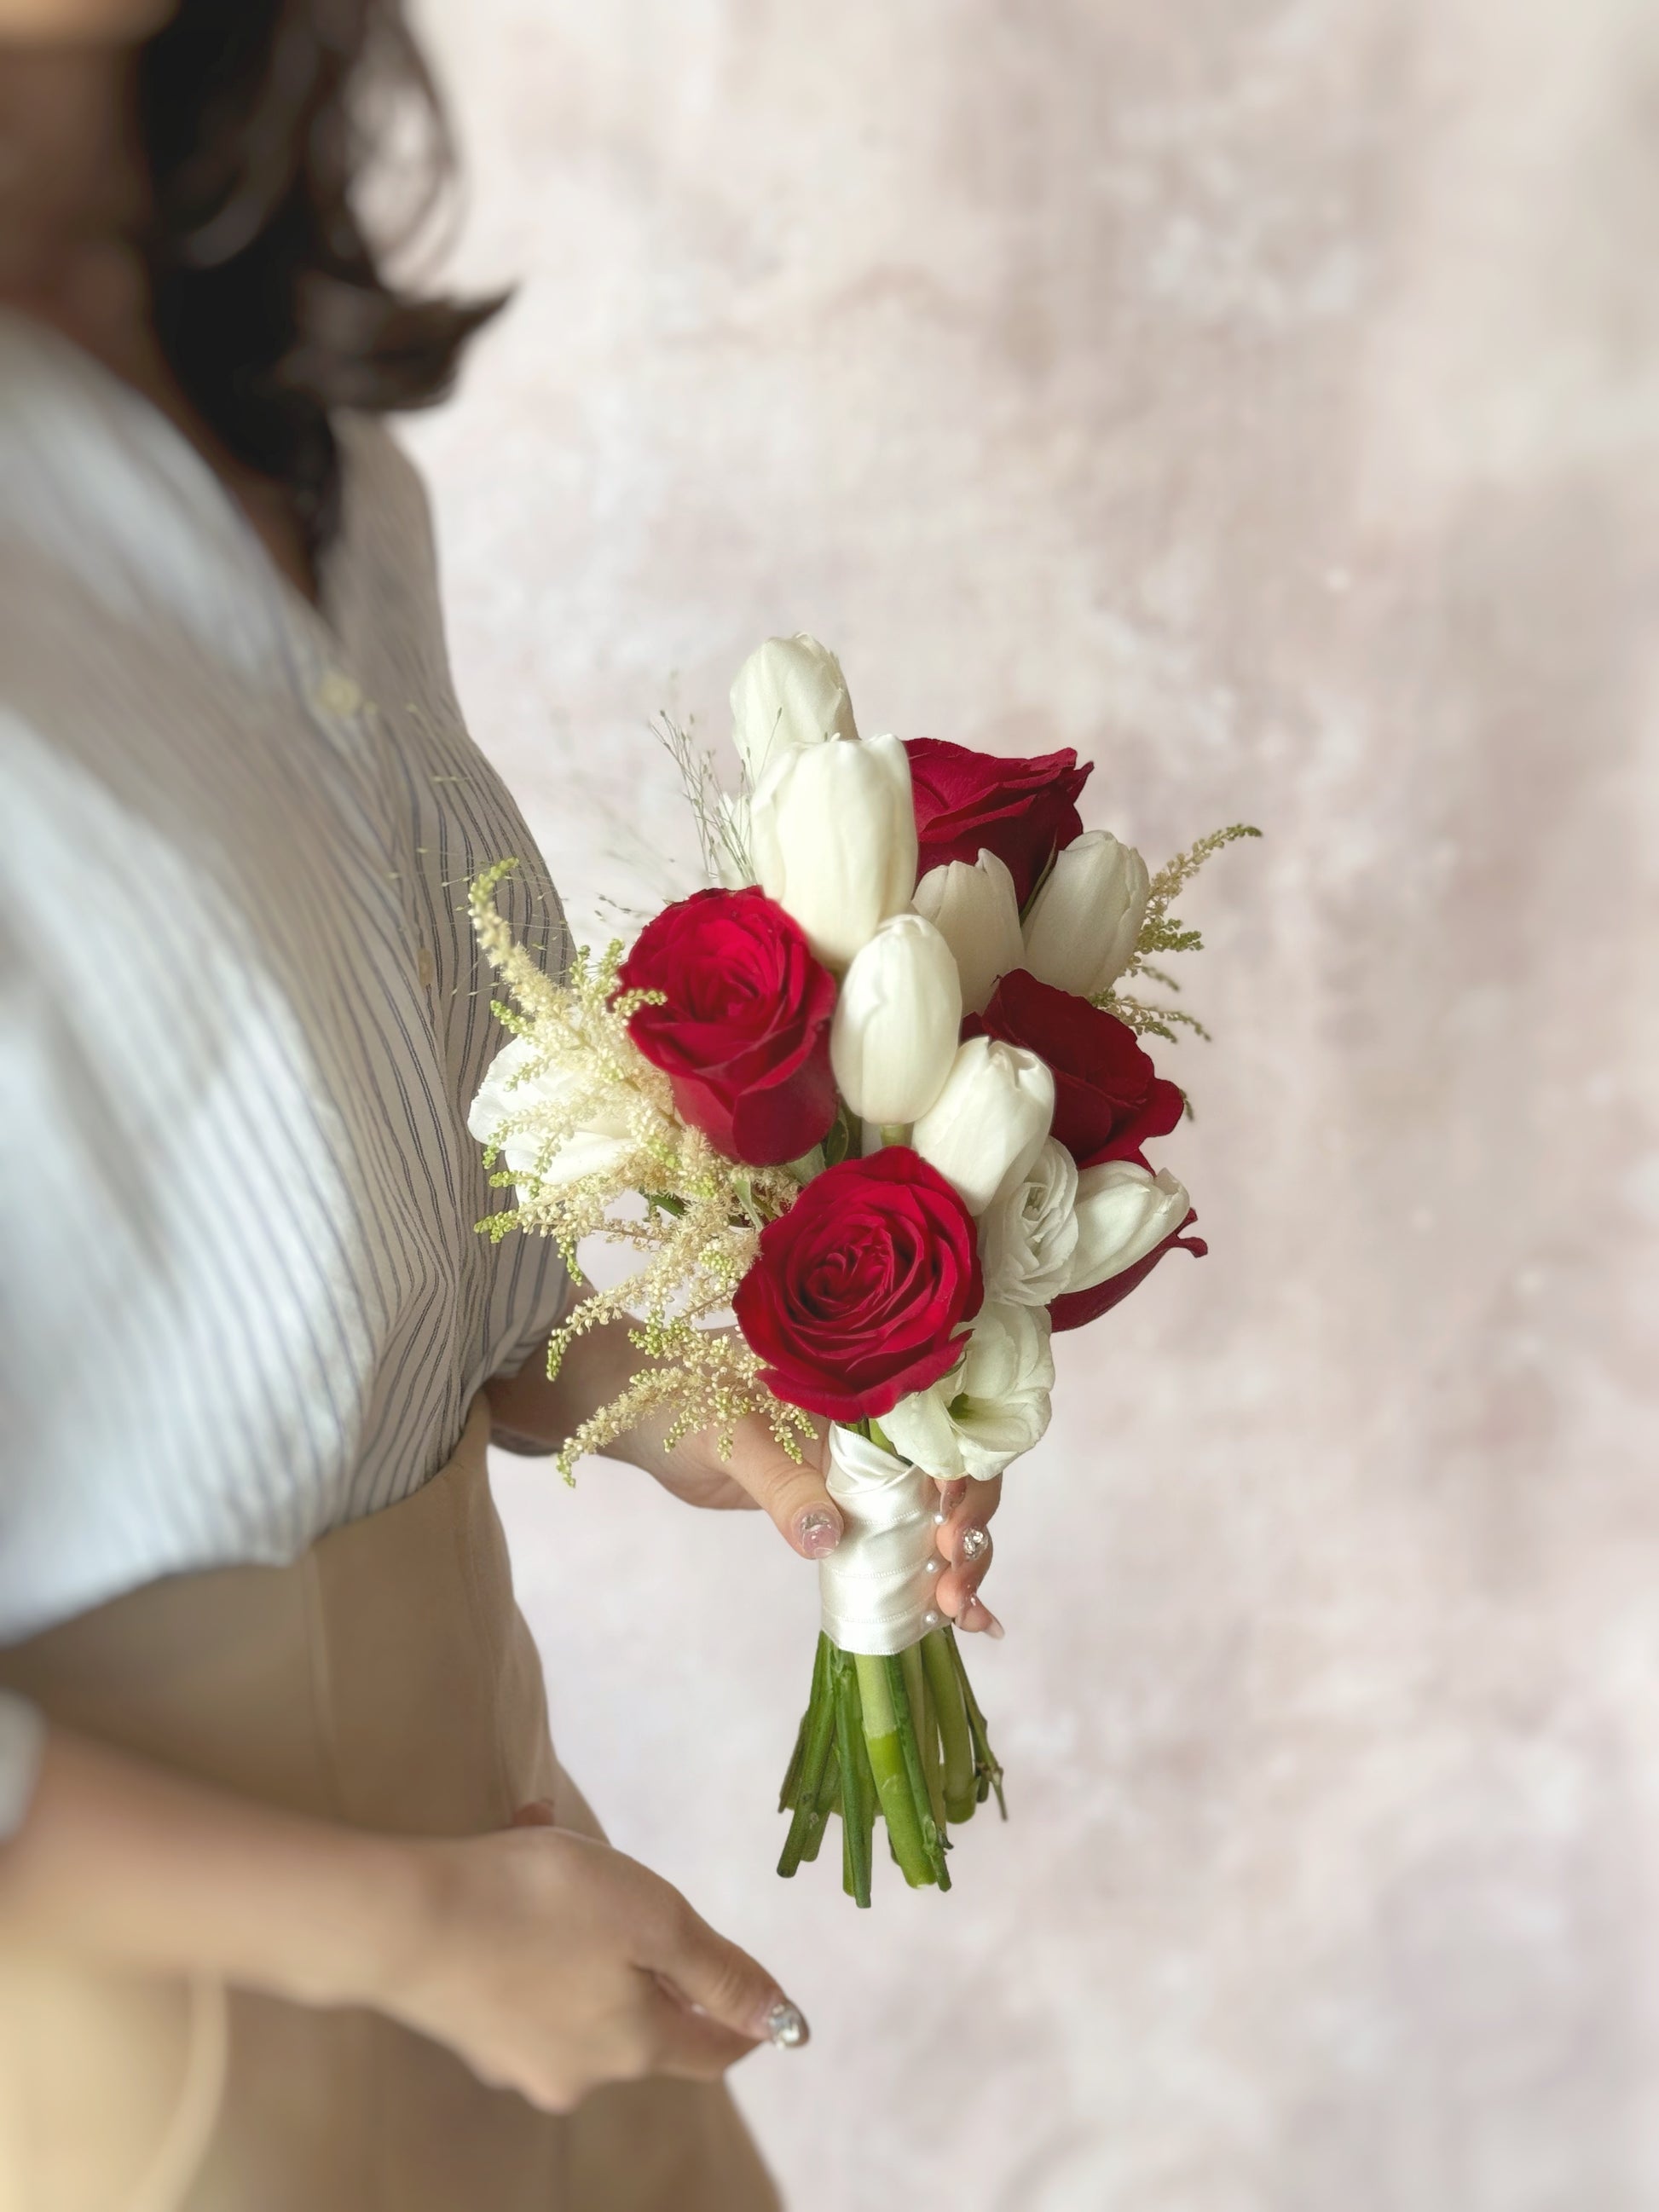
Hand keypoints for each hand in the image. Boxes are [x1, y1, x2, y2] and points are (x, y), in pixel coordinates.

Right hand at [381, 1804, 804, 2112]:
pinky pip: (526, 1966)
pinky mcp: (469, 2021)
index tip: (765, 2000)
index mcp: (632, 2048)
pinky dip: (534, 1916)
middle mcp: (575, 2070)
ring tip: (555, 1839)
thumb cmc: (540, 1907)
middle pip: (641, 2011)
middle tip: (631, 1874)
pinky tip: (517, 1847)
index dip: (744, 2022)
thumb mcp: (655, 1922)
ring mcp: (514, 2052)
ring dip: (583, 1914)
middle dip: (648, 1942)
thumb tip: (783, 2020)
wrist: (404, 1917)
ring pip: (579, 1976)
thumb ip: (720, 1973)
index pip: (710, 2050)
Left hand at [485, 1312, 1004, 1615]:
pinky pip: (896, 1543)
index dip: (963, 1473)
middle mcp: (878, 1427)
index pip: (942, 1425)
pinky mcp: (844, 1508)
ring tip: (963, 1616)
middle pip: (956, 1474)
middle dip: (968, 1531)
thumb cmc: (682, 1397)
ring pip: (935, 1515)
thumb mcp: (731, 1437)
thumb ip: (781, 1485)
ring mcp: (864, 1471)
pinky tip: (965, 1623)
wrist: (639, 1411)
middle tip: (950, 1590)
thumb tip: (828, 1538)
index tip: (949, 1524)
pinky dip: (929, 1580)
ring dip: (958, 1564)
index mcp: (866, 1388)